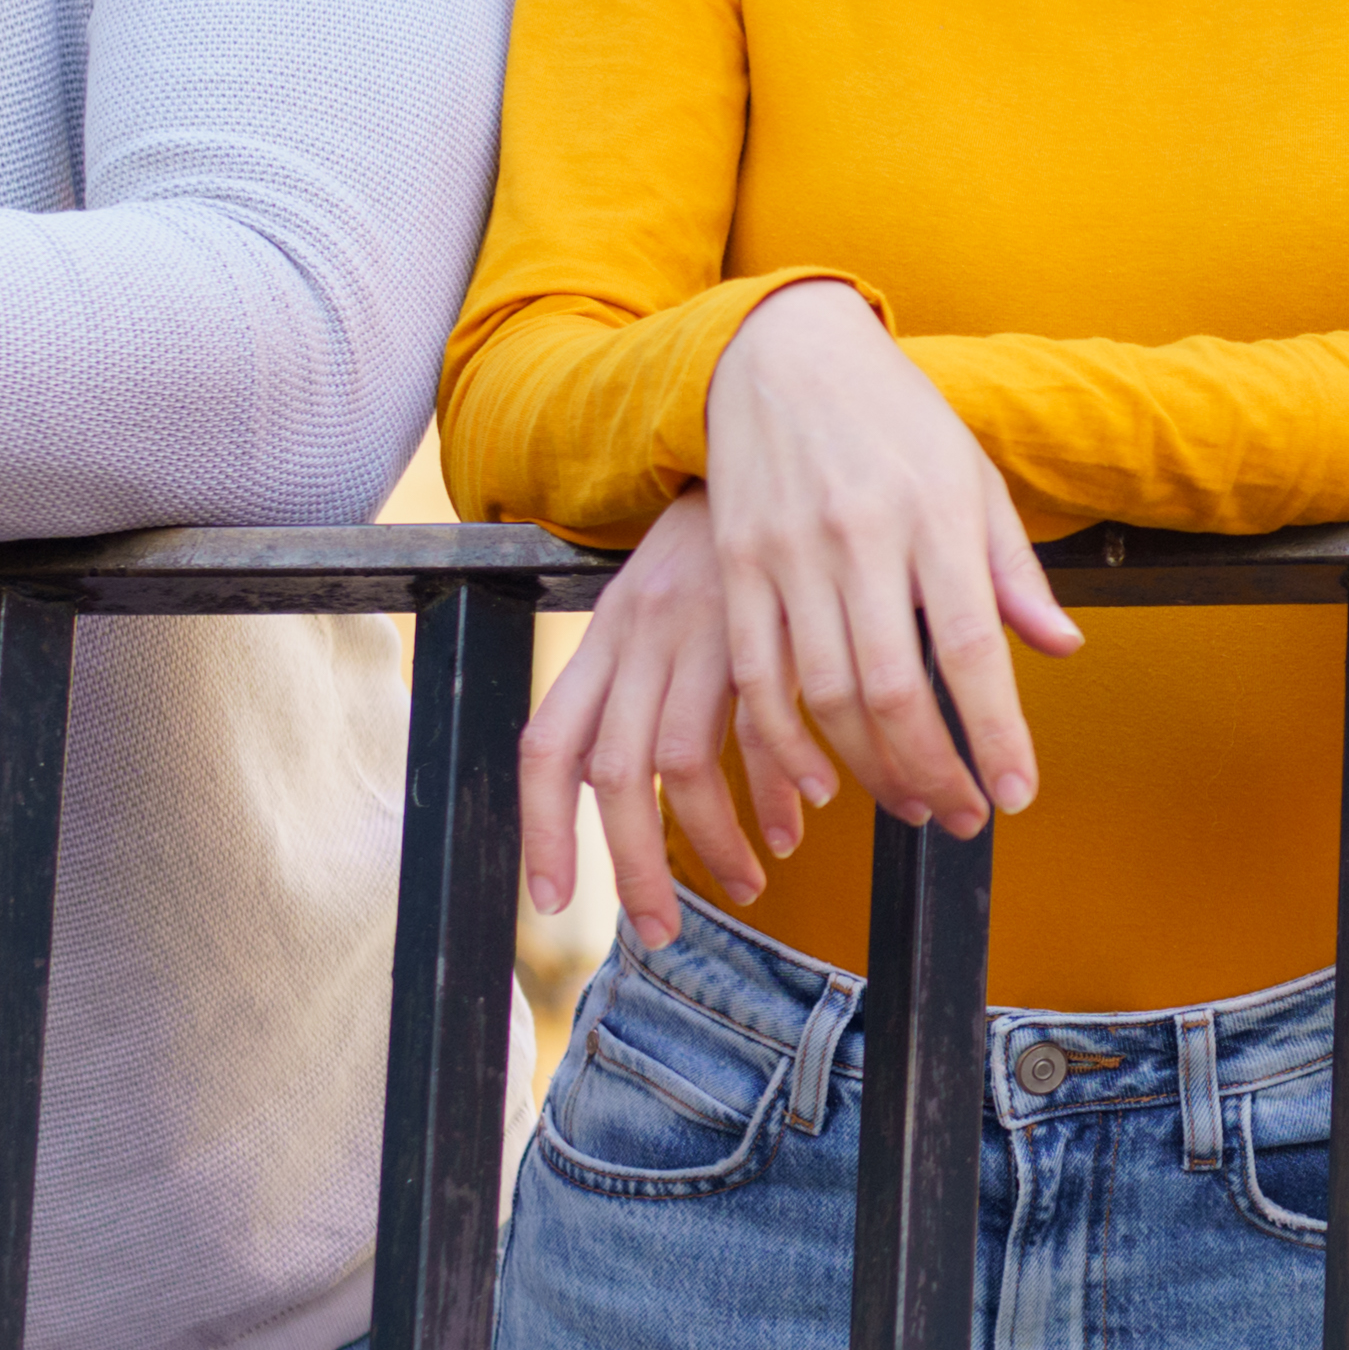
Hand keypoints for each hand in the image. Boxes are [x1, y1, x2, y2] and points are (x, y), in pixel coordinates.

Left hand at [518, 487, 764, 945]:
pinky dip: (776, 781)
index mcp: (606, 637)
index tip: (552, 899)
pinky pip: (755, 722)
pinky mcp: (755, 620)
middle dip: (627, 867)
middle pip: (606, 776)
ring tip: (753, 880)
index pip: (546, 747)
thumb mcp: (688, 615)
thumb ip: (696, 707)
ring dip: (713, 840)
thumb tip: (760, 819)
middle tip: (659, 930)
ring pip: (677, 762)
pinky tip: (807, 812)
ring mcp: (694, 628)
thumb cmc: (738, 535)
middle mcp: (635, 635)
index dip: (541, 829)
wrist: (774, 419)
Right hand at [695, 280, 1079, 841]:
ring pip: (826, 695)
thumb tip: (1061, 647)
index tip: (1016, 792)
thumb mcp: (972, 477)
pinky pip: (758, 678)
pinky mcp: (738, 567)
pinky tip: (822, 779)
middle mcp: (862, 538)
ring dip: (871, 769)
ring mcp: (791, 554)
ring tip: (910, 802)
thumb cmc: (895, 417)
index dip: (995, 732)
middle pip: (893, 688)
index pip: (971, 647)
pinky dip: (787, 744)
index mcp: (935, 515)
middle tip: (962, 816)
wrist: (783, 352)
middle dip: (934, 771)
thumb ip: (1012, 571)